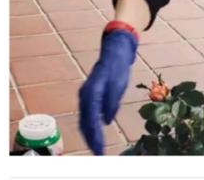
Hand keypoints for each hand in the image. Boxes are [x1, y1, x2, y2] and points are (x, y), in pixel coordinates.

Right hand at [78, 30, 136, 154]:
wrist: (115, 52)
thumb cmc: (118, 66)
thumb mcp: (119, 83)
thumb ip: (112, 102)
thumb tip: (106, 121)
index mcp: (92, 91)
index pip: (91, 118)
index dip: (94, 135)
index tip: (99, 148)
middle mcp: (85, 94)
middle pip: (85, 121)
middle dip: (91, 139)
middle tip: (99, 153)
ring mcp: (84, 95)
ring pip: (84, 119)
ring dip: (90, 135)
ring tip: (97, 148)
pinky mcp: (88, 96)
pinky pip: (87, 115)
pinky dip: (90, 127)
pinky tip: (95, 136)